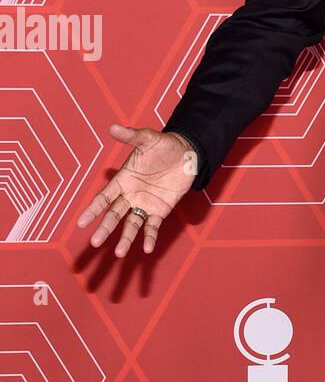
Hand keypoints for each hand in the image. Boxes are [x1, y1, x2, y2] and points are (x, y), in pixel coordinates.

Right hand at [77, 125, 198, 257]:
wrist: (186, 153)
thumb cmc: (163, 145)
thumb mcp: (147, 139)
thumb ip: (131, 136)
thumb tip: (112, 127)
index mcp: (123, 180)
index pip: (104, 198)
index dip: (92, 210)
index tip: (81, 223)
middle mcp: (130, 195)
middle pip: (114, 215)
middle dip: (105, 228)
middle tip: (94, 242)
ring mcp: (145, 204)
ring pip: (132, 224)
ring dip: (125, 239)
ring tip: (119, 254)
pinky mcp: (160, 210)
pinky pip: (153, 226)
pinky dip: (149, 237)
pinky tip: (147, 249)